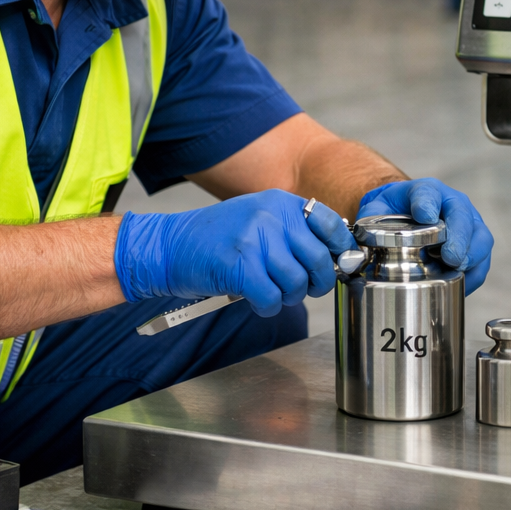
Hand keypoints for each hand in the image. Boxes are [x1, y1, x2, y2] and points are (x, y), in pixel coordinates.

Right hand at [115, 190, 357, 316]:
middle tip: (303, 289)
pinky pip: (271, 299)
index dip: (340, 249)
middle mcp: (270, 216)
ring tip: (270, 292)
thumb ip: (293, 231)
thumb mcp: (259, 219)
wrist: (171, 246)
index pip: (328, 223)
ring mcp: (254, 239)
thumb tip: (334, 253)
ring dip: (287, 298)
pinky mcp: (239, 266)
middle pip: (317, 259)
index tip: (339, 265)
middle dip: (316, 283)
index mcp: (279, 202)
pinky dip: (266, 307)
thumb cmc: (217, 239)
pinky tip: (254, 300)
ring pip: (296, 284)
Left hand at [357, 178, 492, 293]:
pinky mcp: (474, 243)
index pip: (427, 194)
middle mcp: (451, 203)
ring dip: (473, 254)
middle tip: (451, 256)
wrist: (405, 214)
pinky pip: (482, 258)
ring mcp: (467, 223)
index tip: (425, 217)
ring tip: (459, 269)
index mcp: (424, 191)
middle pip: (462, 214)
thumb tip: (354, 253)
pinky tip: (462, 284)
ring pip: (480, 236)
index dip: (427, 204)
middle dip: (459, 236)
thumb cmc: (390, 212)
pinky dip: (475, 273)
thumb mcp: (374, 211)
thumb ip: (365, 225)